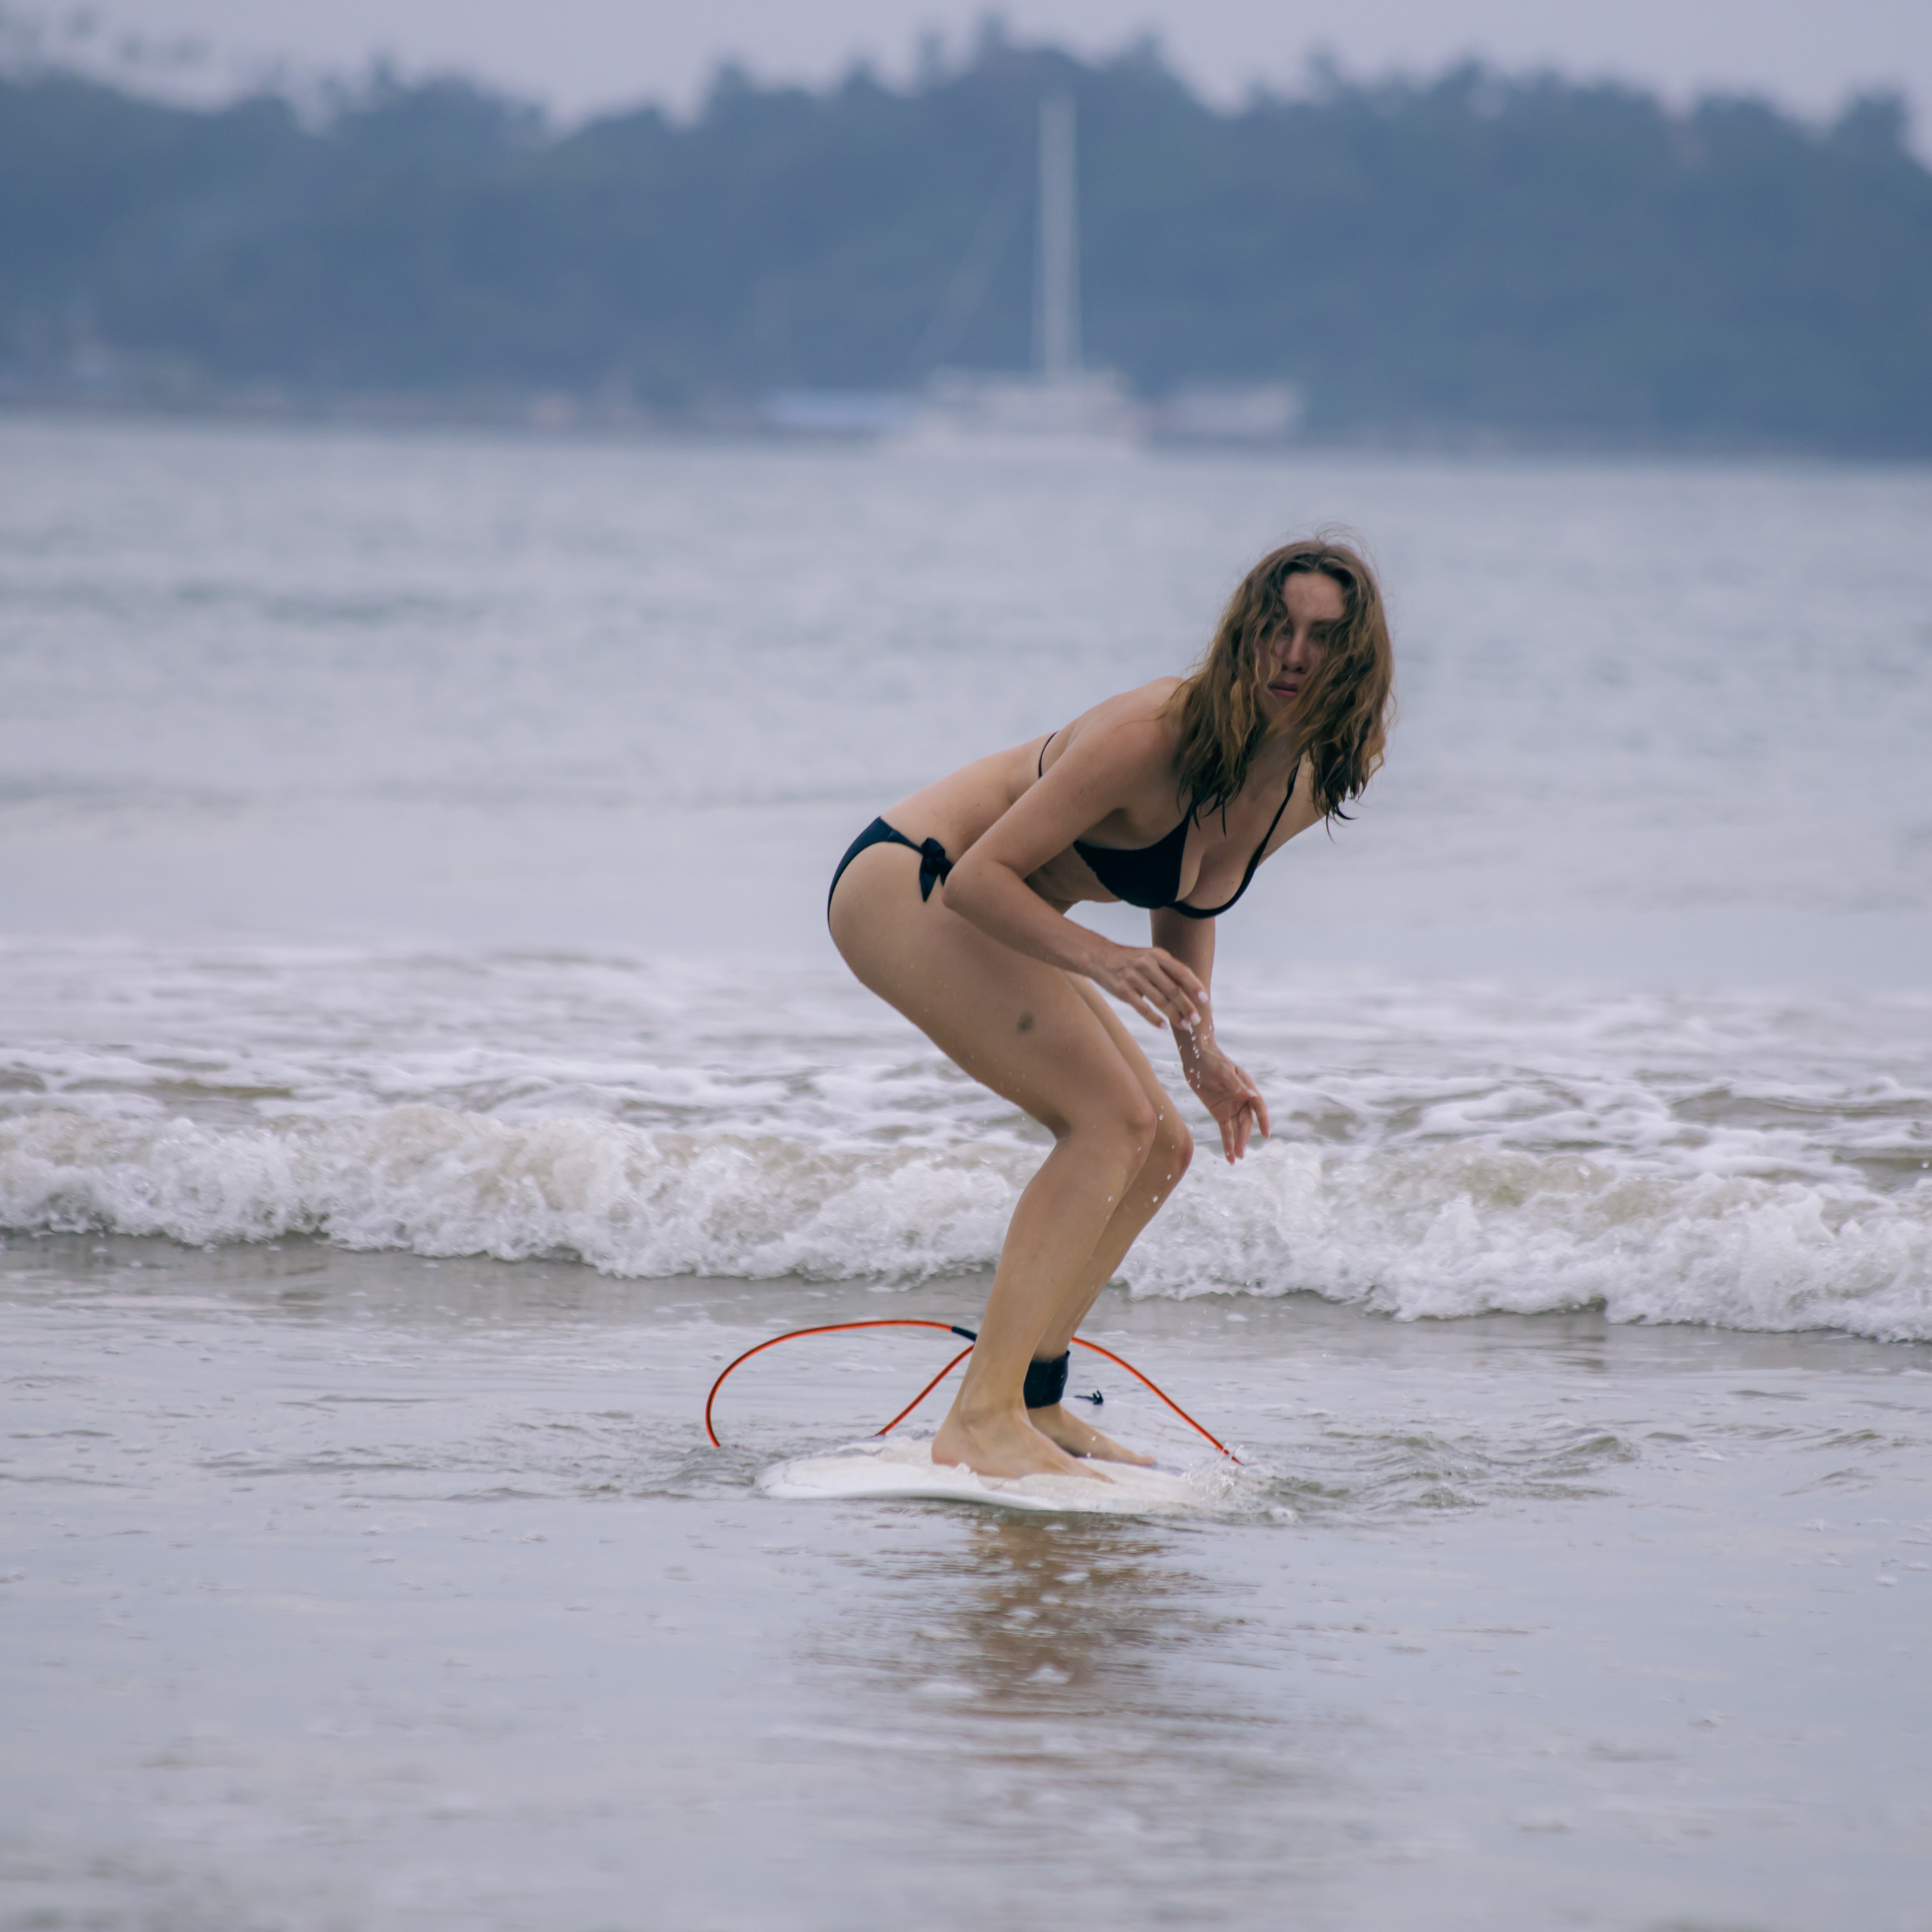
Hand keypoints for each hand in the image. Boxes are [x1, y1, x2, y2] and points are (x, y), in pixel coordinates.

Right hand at [1093, 944, 1205, 1032]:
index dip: (1194, 986)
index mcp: (1157, 955)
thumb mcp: (1150, 956)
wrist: (1100, 957)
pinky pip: (1142, 1008)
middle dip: (1186, 1006)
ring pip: (1159, 1000)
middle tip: (1196, 1020)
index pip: (1181, 971)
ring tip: (1184, 1025)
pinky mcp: (1122, 991)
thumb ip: (1168, 969)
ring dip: (1174, 1015)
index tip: (1204, 999)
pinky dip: (1154, 1019)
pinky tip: (1163, 1026)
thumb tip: (1193, 987)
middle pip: (1172, 989)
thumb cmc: (1131, 959)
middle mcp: (1146, 965)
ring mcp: (1133, 978)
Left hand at [1185, 1046, 1270, 1162]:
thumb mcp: (1223, 1071)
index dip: (1264, 1120)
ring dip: (1237, 1143)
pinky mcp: (1219, 1112)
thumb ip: (1235, 1085)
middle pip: (1246, 1122)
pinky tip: (1229, 1156)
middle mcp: (1242, 1100)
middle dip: (1244, 1137)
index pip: (1259, 1106)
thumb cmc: (1212, 1060)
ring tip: (1237, 1158)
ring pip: (1237, 1129)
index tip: (1266, 1134)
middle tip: (1241, 1152)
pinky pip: (1225, 1130)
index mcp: (1247, 1088)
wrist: (1196, 1057)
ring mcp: (1231, 1107)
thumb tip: (1250, 1095)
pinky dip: (1227, 1142)